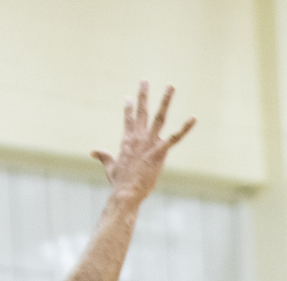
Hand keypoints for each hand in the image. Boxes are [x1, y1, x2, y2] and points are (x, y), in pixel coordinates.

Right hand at [92, 82, 194, 203]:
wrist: (126, 193)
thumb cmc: (119, 183)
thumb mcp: (110, 167)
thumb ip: (103, 156)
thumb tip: (93, 151)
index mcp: (127, 140)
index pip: (128, 119)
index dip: (128, 108)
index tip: (128, 97)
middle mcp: (138, 138)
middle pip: (142, 112)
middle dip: (143, 95)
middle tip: (144, 81)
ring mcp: (149, 143)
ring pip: (159, 117)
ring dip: (165, 100)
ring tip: (171, 86)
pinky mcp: (160, 152)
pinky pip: (175, 137)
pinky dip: (185, 128)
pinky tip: (193, 118)